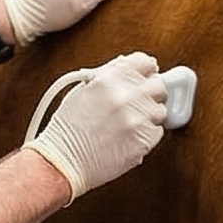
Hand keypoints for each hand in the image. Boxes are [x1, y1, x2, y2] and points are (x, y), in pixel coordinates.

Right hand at [26, 54, 169, 201]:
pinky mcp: (143, 141)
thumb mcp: (82, 90)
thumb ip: (109, 77)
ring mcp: (136, 119)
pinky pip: (157, 132)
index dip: (146, 71)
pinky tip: (128, 137)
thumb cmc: (68, 128)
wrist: (62, 161)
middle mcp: (125, 96)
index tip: (146, 76)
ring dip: (148, 116)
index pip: (145, 62)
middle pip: (158, 86)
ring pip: (160, 111)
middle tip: (139, 102)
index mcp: (109, 79)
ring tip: (128, 124)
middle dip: (150, 94)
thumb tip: (129, 66)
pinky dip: (146, 135)